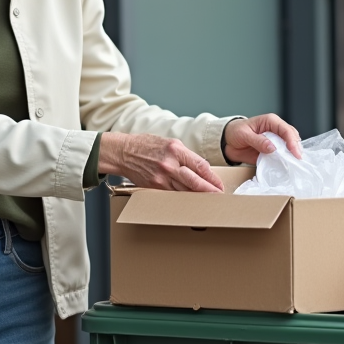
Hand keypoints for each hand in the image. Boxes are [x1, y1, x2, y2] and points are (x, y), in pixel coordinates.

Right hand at [99, 133, 224, 191]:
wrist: (124, 152)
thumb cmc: (146, 145)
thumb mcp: (169, 143)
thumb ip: (185, 155)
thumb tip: (200, 168)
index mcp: (176, 149)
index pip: (200, 166)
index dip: (212, 178)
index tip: (219, 184)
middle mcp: (170, 164)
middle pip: (195, 181)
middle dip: (210, 190)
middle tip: (219, 196)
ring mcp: (162, 177)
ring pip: (185, 190)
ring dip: (198, 197)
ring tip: (209, 201)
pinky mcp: (155, 186)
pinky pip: (173, 194)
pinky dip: (183, 198)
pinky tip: (191, 201)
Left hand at [223, 114, 301, 164]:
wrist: (227, 142)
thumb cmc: (235, 132)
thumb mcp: (244, 135)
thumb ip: (258, 141)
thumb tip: (273, 148)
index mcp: (270, 121)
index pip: (286, 130)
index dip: (292, 141)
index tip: (295, 153)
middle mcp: (276, 130)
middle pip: (292, 137)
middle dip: (296, 148)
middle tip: (297, 160)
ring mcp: (275, 141)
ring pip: (290, 147)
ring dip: (292, 155)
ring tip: (294, 164)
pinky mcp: (273, 151)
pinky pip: (282, 156)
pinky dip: (285, 161)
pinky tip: (287, 166)